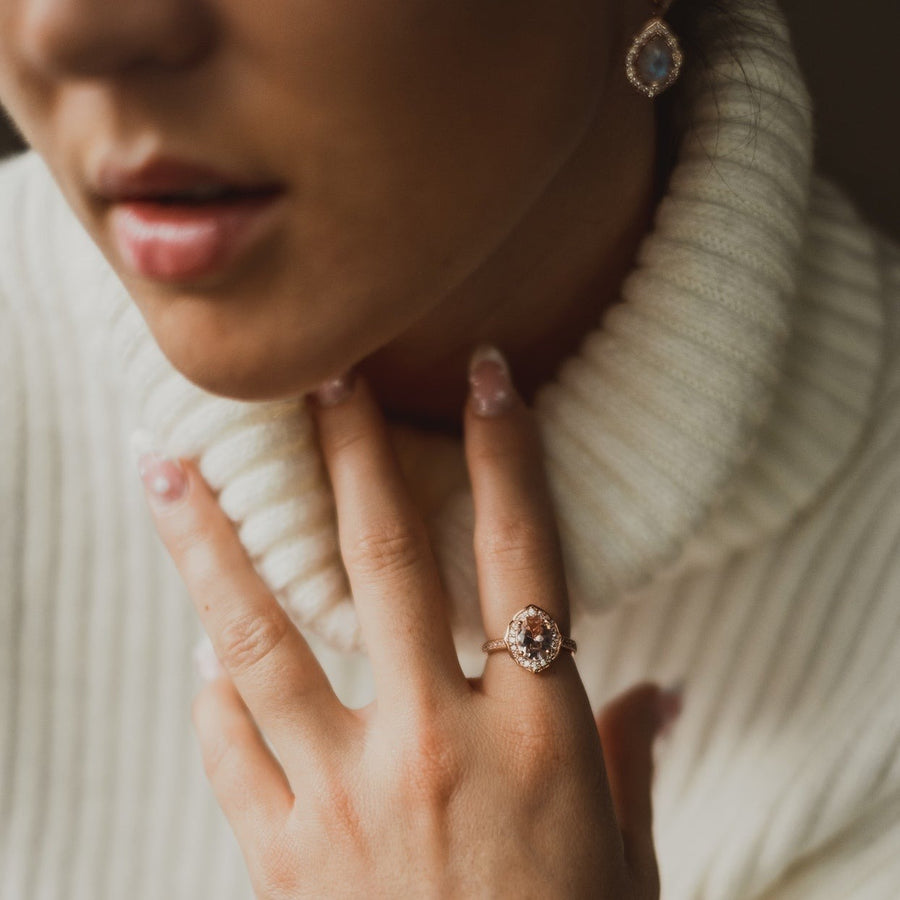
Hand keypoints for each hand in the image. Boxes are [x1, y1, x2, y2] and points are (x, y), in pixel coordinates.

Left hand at [138, 346, 675, 898]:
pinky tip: (199, 649)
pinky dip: (212, 689)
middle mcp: (438, 744)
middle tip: (323, 377)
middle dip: (353, 455)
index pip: (521, 554)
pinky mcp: (281, 857)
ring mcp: (346, 797)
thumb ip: (630, 761)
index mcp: (537, 733)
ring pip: (261, 638)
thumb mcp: (627, 859)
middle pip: (383, 562)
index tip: (485, 374)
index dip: (505, 453)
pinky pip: (228, 745)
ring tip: (167, 467)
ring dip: (211, 544)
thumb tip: (660, 696)